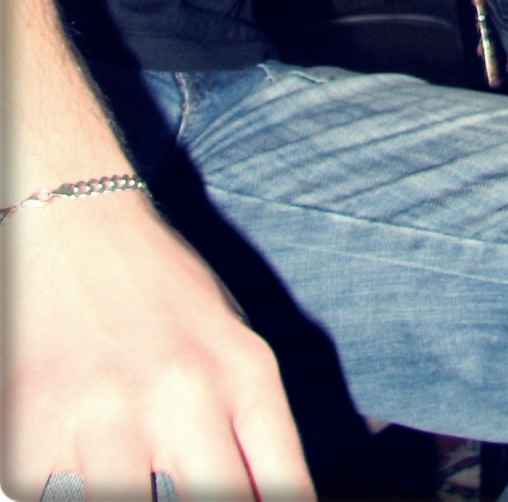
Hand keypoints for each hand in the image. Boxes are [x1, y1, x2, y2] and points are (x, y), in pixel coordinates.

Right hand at [2, 192, 312, 499]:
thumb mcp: (230, 342)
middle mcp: (183, 395)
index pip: (281, 485)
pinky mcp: (35, 429)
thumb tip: (268, 495)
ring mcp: (107, 415)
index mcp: (243, 373)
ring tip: (139, 473)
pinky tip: (86, 469)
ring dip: (136, 500)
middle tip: (201, 491)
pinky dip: (67, 490)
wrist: (73, 226)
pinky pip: (53, 496)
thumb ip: (250, 424)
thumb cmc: (161, 291)